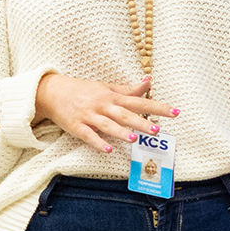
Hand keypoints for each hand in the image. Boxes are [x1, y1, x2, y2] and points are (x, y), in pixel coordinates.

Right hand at [34, 72, 176, 154]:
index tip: (175, 112)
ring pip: (108, 125)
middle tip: (157, 129)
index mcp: (113, 97)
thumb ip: (129, 89)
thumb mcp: (107, 87)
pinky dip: (98, 142)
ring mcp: (90, 116)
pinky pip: (89, 136)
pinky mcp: (77, 126)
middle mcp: (103, 105)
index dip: (158, 107)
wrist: (54, 92)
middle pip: (125, 114)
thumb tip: (149, 81)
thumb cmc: (84, 90)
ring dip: (120, 131)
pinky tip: (108, 149)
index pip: (139, 101)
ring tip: (134, 138)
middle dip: (141, 121)